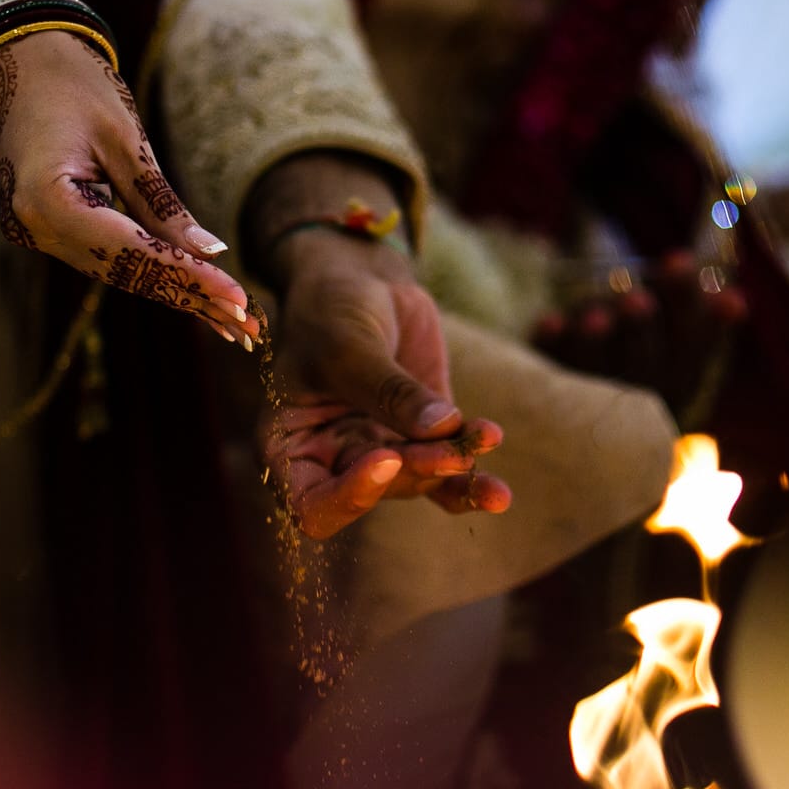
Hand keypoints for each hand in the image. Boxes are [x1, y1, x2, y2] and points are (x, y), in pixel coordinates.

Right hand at [0, 32, 258, 344]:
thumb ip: (162, 205)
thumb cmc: (73, 86)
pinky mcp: (50, 230)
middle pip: (125, 274)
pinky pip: (107, 258)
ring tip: (232, 322)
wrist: (17, 61)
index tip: (238, 299)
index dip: (188, 278)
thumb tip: (210, 254)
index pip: (131, 253)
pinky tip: (193, 296)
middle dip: (189, 298)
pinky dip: (151, 274)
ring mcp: (37, 234)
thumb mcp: (127, 140)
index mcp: (47, 201)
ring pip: (118, 274)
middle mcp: (35, 229)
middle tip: (248, 327)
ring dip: (176, 295)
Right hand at [264, 228, 510, 538]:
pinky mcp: (424, 438)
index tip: (384, 457)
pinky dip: (472, 482)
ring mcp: (381, 450)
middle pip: (377, 491)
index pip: (311, 505)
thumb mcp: (350, 346)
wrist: (361, 282)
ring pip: (419, 480)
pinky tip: (497, 492)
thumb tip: (442, 428)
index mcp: (291, 447)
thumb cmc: (331, 312)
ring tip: (484, 438)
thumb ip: (389, 391)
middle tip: (449, 444)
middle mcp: (334, 459)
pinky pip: (448, 476)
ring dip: (453, 466)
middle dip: (416, 468)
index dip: (349, 498)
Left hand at [530, 250, 744, 412]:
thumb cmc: (637, 348)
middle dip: (640, 331)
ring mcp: (593, 402)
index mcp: (675, 383)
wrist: (583, 422)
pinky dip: (550, 347)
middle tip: (636, 300)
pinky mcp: (550, 397)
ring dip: (594, 344)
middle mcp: (638, 399)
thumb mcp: (669, 333)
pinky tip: (550, 320)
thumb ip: (692, 311)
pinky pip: (547, 375)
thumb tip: (737, 299)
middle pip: (643, 366)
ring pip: (595, 375)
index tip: (710, 283)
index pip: (693, 352)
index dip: (704, 323)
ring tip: (596, 316)